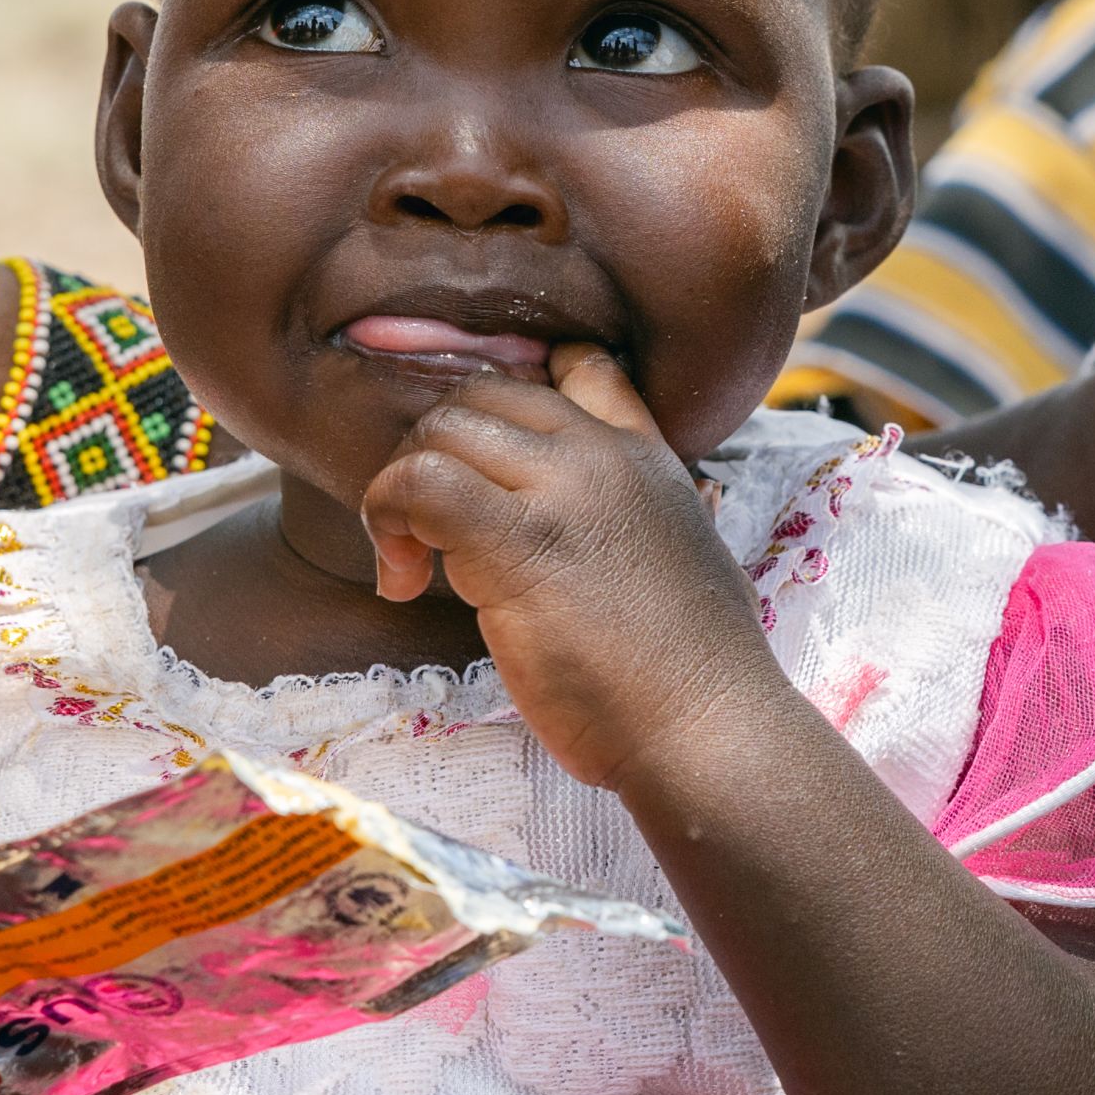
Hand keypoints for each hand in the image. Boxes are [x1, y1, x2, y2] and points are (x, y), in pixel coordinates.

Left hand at [358, 343, 775, 788]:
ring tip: (410, 564)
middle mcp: (602, 456)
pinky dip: (385, 519)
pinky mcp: (518, 544)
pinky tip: (399, 581)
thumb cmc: (693, 673)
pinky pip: (418, 485)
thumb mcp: (685, 554)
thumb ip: (632, 514)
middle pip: (482, 394)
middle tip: (428, 532)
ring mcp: (562, 492)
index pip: (574, 364)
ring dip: (401, 491)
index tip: (482, 473)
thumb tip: (589, 529)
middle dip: (436, 452)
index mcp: (645, 454)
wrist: (708, 729)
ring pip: (441, 428)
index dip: (506, 404)